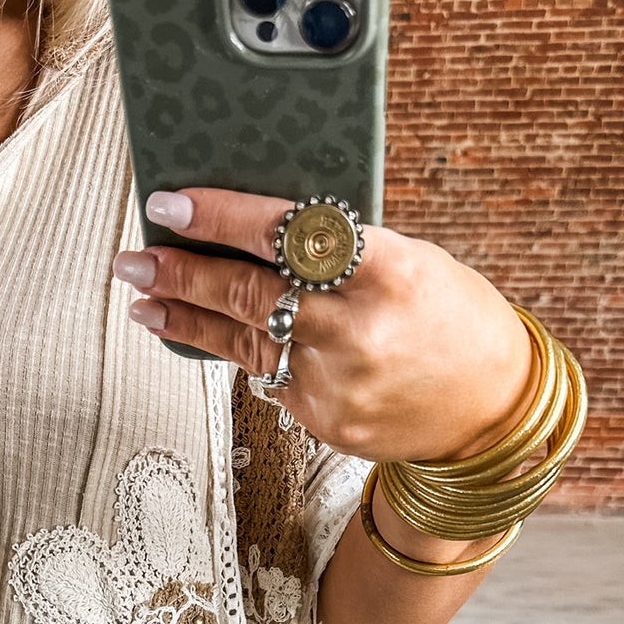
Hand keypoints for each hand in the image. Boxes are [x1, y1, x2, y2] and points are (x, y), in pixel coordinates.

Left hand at [114, 188, 535, 464]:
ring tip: (144, 299)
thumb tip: (250, 227)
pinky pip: (269, 374)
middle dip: (180, 273)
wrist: (490, 409)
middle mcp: (356, 329)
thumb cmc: (450, 318)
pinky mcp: (323, 419)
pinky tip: (204, 334)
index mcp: (386, 270)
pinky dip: (240, 350)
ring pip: (243, 340)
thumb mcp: (408, 262)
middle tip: (133, 258)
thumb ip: (337, 251)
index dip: (220, 218)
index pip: (287, 233)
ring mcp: (336, 382)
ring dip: (186, 318)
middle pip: (248, 293)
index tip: (170, 203)